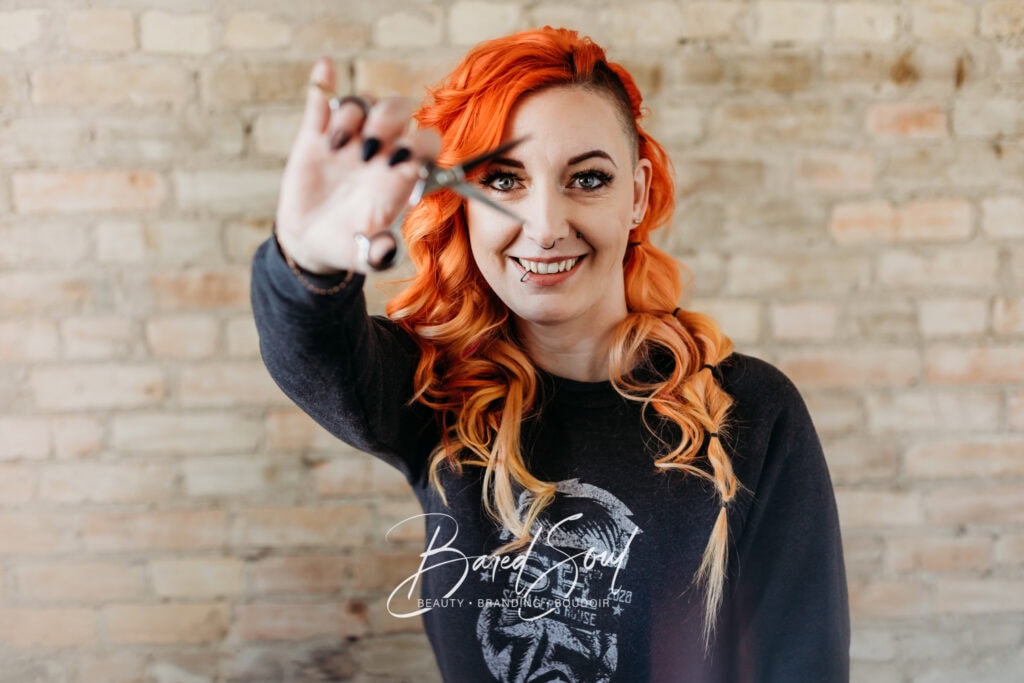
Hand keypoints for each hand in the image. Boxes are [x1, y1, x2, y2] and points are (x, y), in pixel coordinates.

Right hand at [275, 57, 440, 273]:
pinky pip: (320, 100)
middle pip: (396, 110)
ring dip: (353, 114)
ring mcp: (347, 140)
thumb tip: (386, 250)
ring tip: (338, 145)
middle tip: (368, 150)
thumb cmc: (347, 246)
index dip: (419, 144)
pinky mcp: (314, 136)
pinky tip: (325, 69)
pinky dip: (322, 82)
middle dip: (387, 121)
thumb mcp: (362, 256)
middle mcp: (378, 150)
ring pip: (361, 102)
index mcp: (398, 174)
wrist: (310, 243)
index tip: (397, 162)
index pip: (424, 142)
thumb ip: (377, 253)